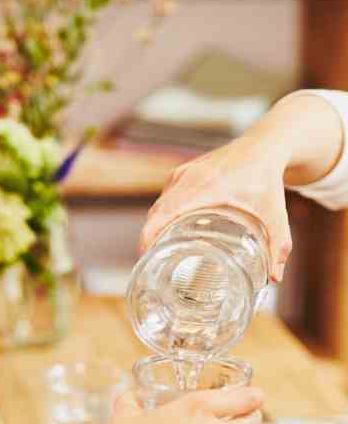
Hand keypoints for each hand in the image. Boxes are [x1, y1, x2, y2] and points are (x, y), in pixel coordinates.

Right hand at [140, 136, 292, 281]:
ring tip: (155, 250)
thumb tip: (275, 278)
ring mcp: (183, 173)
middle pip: (157, 211)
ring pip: (159, 204)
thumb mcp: (274, 213)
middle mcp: (189, 178)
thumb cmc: (267, 178)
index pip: (165, 212)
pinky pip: (165, 196)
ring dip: (154, 226)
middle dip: (149, 237)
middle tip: (151, 262)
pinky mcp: (183, 172)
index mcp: (206, 187)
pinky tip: (165, 230)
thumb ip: (277, 244)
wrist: (264, 144)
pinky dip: (161, 214)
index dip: (149, 234)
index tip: (145, 255)